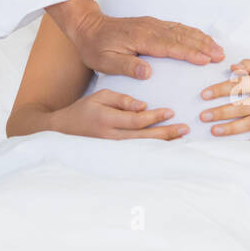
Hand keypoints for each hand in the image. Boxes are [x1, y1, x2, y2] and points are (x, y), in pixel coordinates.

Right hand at [49, 89, 189, 140]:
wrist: (64, 131)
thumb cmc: (83, 110)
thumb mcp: (99, 96)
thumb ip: (120, 99)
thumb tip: (142, 106)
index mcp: (107, 119)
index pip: (136, 120)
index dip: (154, 117)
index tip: (170, 111)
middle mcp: (112, 137)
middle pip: (144, 137)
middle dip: (166, 133)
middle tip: (185, 128)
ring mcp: (113, 149)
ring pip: (143, 147)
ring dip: (163, 143)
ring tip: (181, 138)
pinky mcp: (116, 154)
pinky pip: (139, 152)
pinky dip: (154, 150)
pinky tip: (167, 147)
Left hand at [71, 10, 224, 78]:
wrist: (87, 26)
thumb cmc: (95, 47)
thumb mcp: (105, 62)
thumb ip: (127, 67)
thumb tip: (147, 73)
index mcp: (140, 38)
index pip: (170, 47)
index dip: (189, 53)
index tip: (205, 60)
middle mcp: (150, 29)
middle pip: (181, 37)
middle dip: (202, 46)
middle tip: (220, 56)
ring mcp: (152, 24)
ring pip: (181, 30)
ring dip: (200, 39)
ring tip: (217, 48)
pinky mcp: (152, 24)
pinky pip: (176, 27)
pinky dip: (191, 33)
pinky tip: (200, 38)